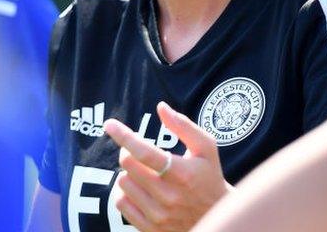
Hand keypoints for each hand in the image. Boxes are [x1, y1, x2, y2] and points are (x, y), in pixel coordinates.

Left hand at [103, 101, 232, 231]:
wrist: (217, 218)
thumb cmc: (209, 177)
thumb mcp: (206, 148)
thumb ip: (183, 126)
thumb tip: (161, 108)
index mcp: (182, 173)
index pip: (144, 152)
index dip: (124, 135)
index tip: (109, 124)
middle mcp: (169, 196)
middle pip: (128, 164)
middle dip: (129, 151)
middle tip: (139, 151)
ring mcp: (158, 215)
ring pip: (123, 183)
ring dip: (129, 173)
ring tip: (145, 173)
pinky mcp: (150, 228)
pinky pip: (121, 204)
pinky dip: (125, 192)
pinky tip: (140, 189)